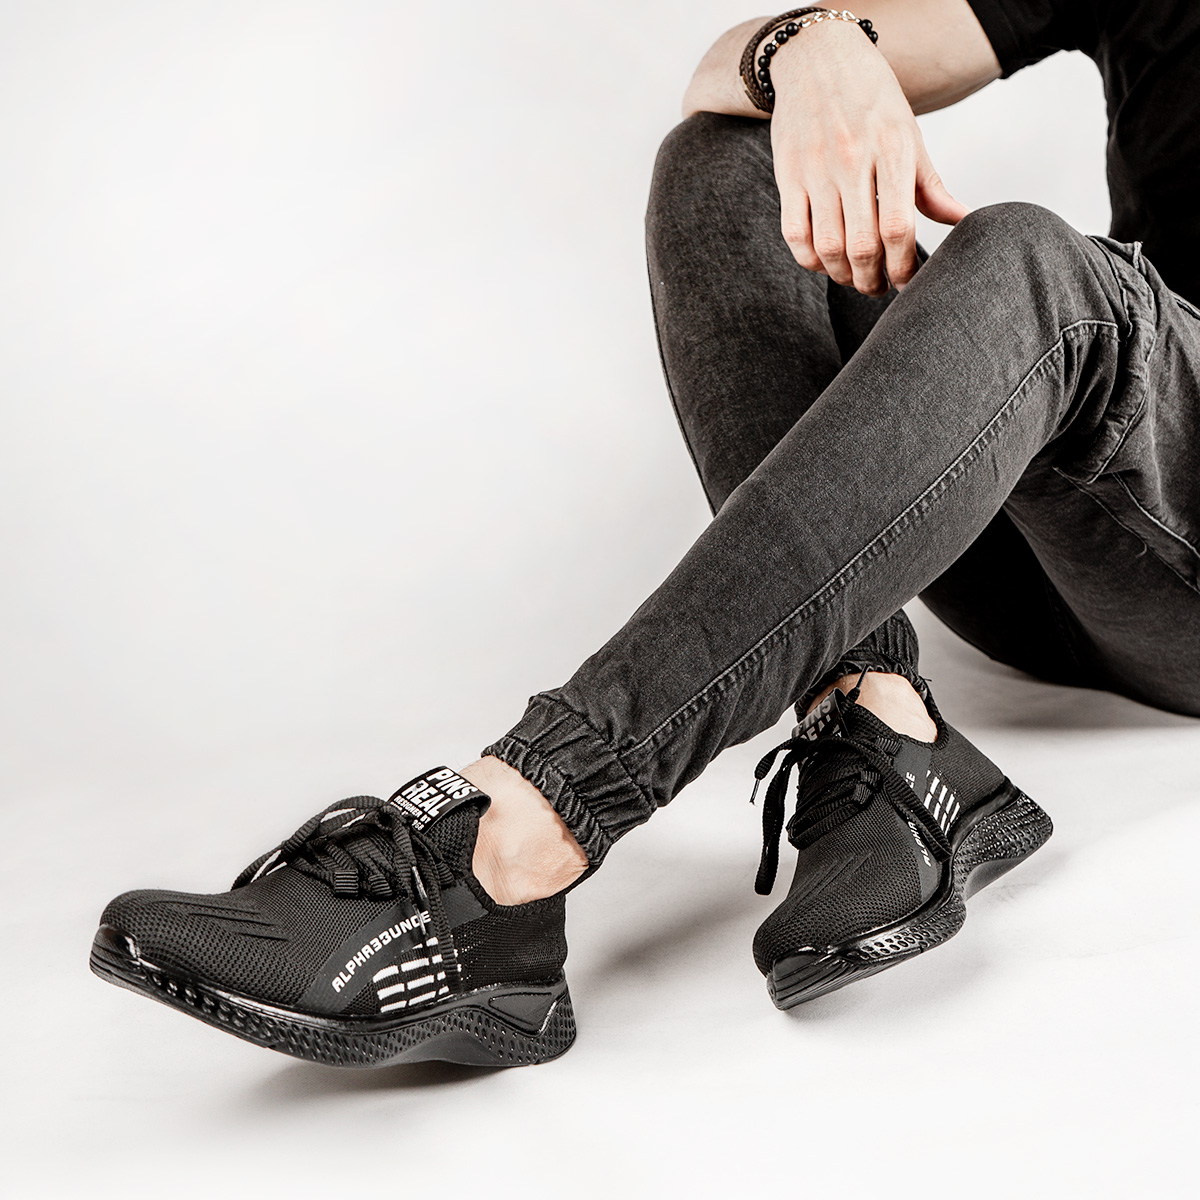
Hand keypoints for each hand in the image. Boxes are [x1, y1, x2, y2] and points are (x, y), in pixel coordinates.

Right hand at [768, 20, 968, 294]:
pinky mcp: (789, 175)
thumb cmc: (870, 99)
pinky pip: (794, 234)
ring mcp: (817, 170)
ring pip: (828, 247)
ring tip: (854, 277)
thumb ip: (930, 185)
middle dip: (872, 279)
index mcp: (892, 151)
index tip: (907, 281)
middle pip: (862, 246)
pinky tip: (824, 261)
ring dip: (842, 275)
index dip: (903, 266)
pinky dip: (810, 259)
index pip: (898, 228)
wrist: (817, 58)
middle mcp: (853, 162)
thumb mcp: (908, 134)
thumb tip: (963, 220)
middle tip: (879, 286)